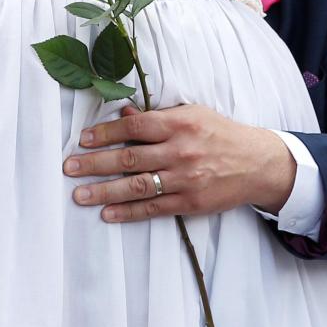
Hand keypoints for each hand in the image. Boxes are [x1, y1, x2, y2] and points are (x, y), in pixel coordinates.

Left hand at [63, 104, 295, 221]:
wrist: (258, 163)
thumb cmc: (221, 133)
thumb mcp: (192, 114)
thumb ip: (158, 116)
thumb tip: (124, 114)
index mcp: (179, 123)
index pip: (134, 127)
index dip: (105, 133)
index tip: (83, 139)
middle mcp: (180, 150)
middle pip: (129, 157)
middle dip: (95, 163)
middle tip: (69, 167)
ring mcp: (185, 178)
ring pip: (137, 185)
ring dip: (104, 191)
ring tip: (79, 194)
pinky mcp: (190, 202)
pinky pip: (153, 208)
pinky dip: (128, 211)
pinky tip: (108, 213)